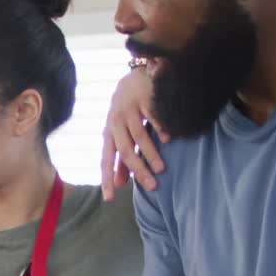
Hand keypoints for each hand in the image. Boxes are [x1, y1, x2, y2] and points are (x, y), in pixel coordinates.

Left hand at [101, 68, 167, 200]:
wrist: (136, 77)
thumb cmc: (128, 112)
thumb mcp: (121, 134)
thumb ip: (121, 159)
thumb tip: (118, 185)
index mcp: (109, 133)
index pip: (106, 159)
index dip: (107, 177)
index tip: (109, 198)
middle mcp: (116, 121)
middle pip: (125, 149)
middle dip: (137, 170)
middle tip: (152, 186)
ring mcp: (130, 108)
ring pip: (138, 135)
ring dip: (150, 153)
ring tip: (161, 169)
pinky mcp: (144, 97)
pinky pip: (152, 115)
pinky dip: (160, 127)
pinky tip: (168, 139)